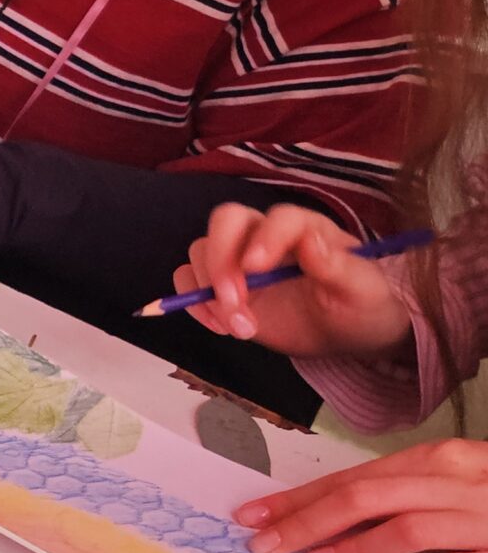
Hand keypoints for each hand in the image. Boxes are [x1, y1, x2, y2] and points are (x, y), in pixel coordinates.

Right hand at [171, 203, 411, 353]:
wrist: (345, 334)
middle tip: (233, 302)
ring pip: (202, 251)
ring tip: (241, 328)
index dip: (264, 237)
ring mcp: (238, 260)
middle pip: (225, 221)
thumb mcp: (363, 290)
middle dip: (221, 260)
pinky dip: (194, 303)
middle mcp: (265, 235)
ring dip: (209, 291)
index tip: (255, 268)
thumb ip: (339, 266)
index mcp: (305, 229)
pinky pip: (188, 280)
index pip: (279, 218)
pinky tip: (221, 327)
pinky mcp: (221, 286)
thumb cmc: (361, 306)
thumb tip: (311, 242)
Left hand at [235, 441, 487, 552]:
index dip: (300, 497)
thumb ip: (401, 498)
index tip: (255, 514)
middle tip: (265, 543)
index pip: (355, 477)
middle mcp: (461, 482)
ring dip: (352, 548)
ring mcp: (485, 518)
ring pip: (405, 528)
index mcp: (443, 460)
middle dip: (306, 520)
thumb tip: (335, 524)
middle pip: (367, 497)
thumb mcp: (453, 485)